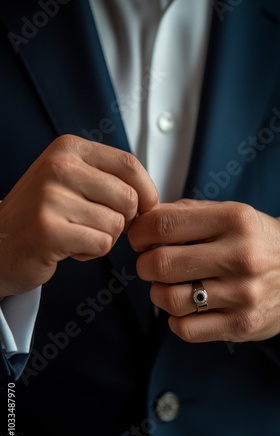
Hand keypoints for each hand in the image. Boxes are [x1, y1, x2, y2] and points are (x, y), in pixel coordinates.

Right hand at [0, 135, 158, 295]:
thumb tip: (151, 198)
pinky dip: (91, 252)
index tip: (144, 208)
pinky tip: (69, 247)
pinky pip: (101, 244)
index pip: (129, 164)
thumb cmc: (42, 214)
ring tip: (76, 234)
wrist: (0, 243)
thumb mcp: (71, 180)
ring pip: (116, 225)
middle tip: (98, 225)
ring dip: (103, 238)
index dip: (146, 191)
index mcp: (68, 149)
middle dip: (123, 220)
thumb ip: (108, 179)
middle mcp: (59, 167)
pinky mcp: (49, 229)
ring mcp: (51, 197)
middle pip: (128, 198)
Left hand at [128, 199, 279, 342]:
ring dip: (158, 293)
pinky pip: (185, 328)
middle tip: (151, 264)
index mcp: (235, 220)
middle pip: (161, 264)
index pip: (163, 225)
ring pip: (169, 299)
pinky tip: (187, 307)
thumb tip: (142, 218)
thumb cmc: (257, 242)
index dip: (139, 233)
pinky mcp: (242, 325)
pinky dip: (176, 319)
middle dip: (144, 265)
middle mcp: (241, 256)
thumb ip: (186, 212)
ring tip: (168, 286)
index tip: (139, 238)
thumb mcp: (231, 214)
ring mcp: (243, 294)